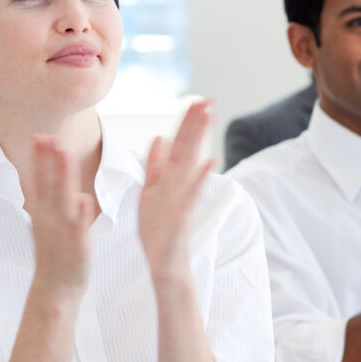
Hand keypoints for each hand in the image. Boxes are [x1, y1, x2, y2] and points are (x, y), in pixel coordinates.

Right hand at [26, 136, 94, 298]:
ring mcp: (61, 232)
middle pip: (47, 184)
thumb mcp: (46, 225)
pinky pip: (78, 228)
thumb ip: (46, 203)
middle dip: (47, 159)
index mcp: (42, 214)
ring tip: (64, 152)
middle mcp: (48, 220)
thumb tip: (45, 182)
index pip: (39, 181)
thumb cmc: (56, 256)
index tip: (38, 136)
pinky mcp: (76, 246)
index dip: (38, 159)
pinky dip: (80, 214)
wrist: (55, 290)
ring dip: (62, 176)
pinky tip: (84, 198)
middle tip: (47, 134)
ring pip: (62, 199)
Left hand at [138, 99, 214, 282]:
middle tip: (208, 98)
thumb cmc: (158, 230)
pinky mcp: (182, 216)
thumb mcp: (150, 192)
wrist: (164, 262)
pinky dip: (200, 179)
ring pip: (191, 164)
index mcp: (169, 179)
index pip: (179, 144)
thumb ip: (155, 165)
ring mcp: (182, 199)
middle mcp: (178, 185)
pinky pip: (192, 195)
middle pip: (188, 148)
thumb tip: (160, 137)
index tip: (195, 100)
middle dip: (197, 124)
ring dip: (200, 140)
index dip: (186, 123)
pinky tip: (210, 163)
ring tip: (209, 117)